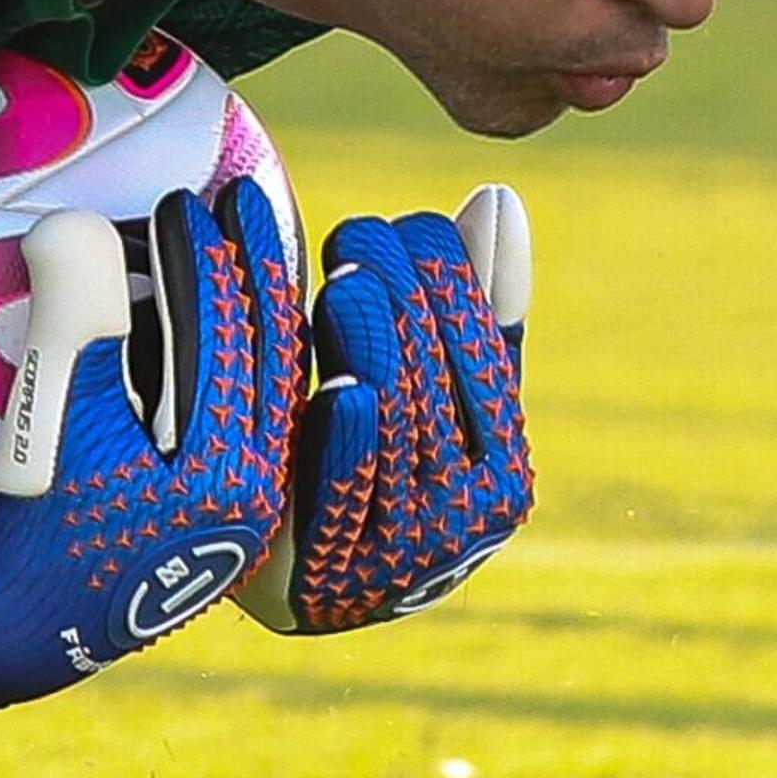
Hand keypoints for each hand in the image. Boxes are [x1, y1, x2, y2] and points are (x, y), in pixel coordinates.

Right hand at [0, 179, 304, 704]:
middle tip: (240, 198)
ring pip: (265, 387)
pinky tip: (223, 319)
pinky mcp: (216, 509)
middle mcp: (256, 493)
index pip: (230, 339)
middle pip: (268, 357)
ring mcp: (242, 506)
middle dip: (253, 270)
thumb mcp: (52, 414)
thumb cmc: (32, 521)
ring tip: (242, 244)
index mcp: (228, 475)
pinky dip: (237, 358)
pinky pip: (244, 414)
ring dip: (255, 311)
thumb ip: (72, 317)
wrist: (18, 623)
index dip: (212, 258)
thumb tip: (75, 223)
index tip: (192, 198)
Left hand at [258, 183, 533, 632]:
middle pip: (438, 390)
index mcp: (503, 478)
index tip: (412, 226)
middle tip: (360, 234)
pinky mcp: (324, 576)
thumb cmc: (357, 456)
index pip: (487, 367)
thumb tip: (499, 201)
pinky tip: (342, 382)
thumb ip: (460, 310)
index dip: (453, 290)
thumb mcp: (414, 385)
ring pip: (396, 427)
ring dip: (374, 345)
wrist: (273, 577)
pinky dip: (349, 435)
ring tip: (343, 276)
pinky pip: (344, 491)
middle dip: (405, 301)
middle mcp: (465, 526)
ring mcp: (398, 557)